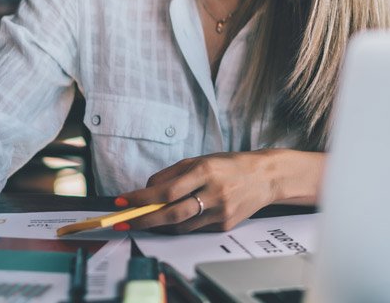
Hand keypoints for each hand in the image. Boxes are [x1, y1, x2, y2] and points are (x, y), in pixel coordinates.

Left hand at [118, 150, 310, 233]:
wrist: (265, 177)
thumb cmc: (230, 165)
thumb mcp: (201, 160)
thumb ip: (173, 174)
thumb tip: (146, 190)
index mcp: (205, 171)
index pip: (166, 190)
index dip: (141, 198)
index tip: (123, 202)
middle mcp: (214, 192)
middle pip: (171, 213)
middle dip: (144, 219)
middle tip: (126, 222)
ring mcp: (221, 211)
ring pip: (181, 225)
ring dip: (160, 224)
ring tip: (148, 219)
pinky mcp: (225, 225)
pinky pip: (195, 228)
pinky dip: (181, 225)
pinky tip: (176, 218)